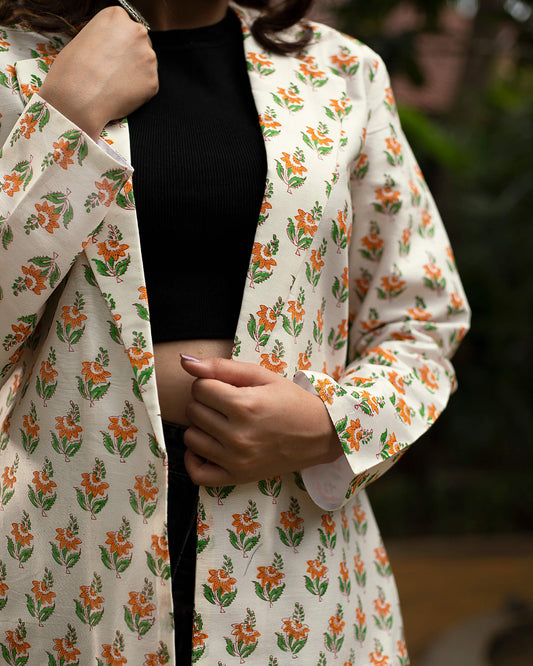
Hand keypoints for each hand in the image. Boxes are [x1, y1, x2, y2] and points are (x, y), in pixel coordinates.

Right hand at [39, 6, 157, 140]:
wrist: (78, 99)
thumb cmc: (72, 70)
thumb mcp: (84, 38)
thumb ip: (106, 38)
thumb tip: (114, 48)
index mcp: (117, 16)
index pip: (126, 27)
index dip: (118, 43)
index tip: (110, 54)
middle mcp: (137, 32)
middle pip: (140, 43)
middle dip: (130, 56)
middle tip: (114, 71)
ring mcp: (149, 57)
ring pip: (145, 65)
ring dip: (135, 73)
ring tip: (114, 84)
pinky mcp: (154, 81)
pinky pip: (147, 85)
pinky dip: (138, 92)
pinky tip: (121, 94)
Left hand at [180, 355, 342, 485]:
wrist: (320, 434)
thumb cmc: (290, 401)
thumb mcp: (261, 375)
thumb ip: (221, 367)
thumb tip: (185, 361)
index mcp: (244, 406)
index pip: (199, 388)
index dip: (210, 383)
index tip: (226, 387)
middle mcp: (238, 435)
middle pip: (193, 411)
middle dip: (206, 402)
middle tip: (227, 404)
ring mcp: (236, 460)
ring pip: (191, 438)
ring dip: (201, 427)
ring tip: (221, 422)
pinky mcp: (237, 477)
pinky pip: (197, 472)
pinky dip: (195, 459)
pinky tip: (208, 446)